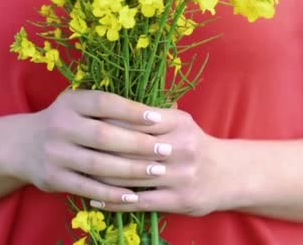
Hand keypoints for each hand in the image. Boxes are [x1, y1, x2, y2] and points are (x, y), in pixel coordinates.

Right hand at [3, 89, 174, 205]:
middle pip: (104, 136)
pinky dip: (111, 194)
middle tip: (165, 150)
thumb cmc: (66, 122)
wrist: (21, 145)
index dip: (131, 111)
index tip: (157, 119)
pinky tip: (133, 195)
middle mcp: (59, 125)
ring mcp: (55, 153)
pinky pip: (87, 187)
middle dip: (138, 144)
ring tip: (157, 171)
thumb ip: (110, 107)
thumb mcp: (79, 105)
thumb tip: (161, 111)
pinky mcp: (53, 178)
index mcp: (70, 102)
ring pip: (98, 165)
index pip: (104, 103)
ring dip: (131, 170)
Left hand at [90, 109, 229, 216]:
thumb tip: (114, 100)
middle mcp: (181, 148)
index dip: (108, 120)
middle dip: (99, 147)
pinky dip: (114, 201)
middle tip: (73, 147)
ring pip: (131, 175)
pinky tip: (95, 199)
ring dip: (101, 176)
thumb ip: (152, 113)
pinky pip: (139, 201)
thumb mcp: (181, 122)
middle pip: (131, 147)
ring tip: (77, 173)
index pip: (136, 119)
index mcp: (179, 124)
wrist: (229, 175)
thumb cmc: (195, 144)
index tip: (84, 122)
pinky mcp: (178, 200)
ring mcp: (180, 176)